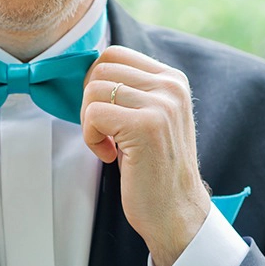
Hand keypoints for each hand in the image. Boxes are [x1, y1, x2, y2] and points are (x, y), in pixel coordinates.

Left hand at [81, 47, 210, 265]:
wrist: (176, 211)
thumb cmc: (156, 169)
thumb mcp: (152, 117)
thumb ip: (131, 90)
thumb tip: (88, 71)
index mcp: (173, 79)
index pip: (114, 54)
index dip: (96, 83)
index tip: (106, 114)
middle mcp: (171, 87)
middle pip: (99, 69)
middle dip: (90, 102)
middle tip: (105, 132)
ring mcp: (161, 105)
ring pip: (92, 91)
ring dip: (90, 122)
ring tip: (110, 145)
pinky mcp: (145, 126)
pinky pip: (93, 115)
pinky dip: (91, 138)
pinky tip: (111, 156)